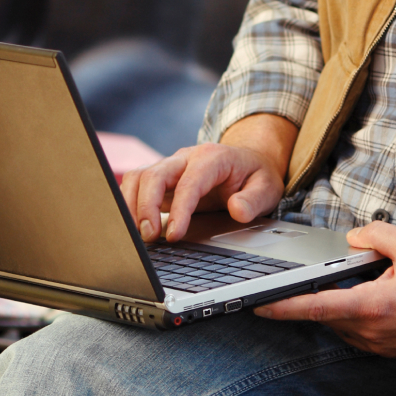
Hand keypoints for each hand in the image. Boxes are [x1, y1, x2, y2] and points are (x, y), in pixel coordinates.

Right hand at [120, 114, 297, 242]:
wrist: (248, 162)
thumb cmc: (255, 176)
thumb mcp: (267, 188)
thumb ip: (254, 200)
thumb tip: (237, 210)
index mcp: (213, 158)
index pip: (190, 181)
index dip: (179, 209)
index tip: (174, 235)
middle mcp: (187, 159)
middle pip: (155, 174)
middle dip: (146, 206)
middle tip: (149, 237)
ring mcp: (171, 168)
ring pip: (139, 176)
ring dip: (132, 205)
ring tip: (138, 235)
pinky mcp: (161, 180)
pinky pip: (136, 185)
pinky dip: (128, 204)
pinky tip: (132, 227)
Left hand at [254, 221, 395, 355]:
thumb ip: (374, 235)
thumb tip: (351, 238)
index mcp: (374, 306)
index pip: (318, 307)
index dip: (285, 307)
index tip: (259, 305)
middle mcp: (372, 331)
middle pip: (326, 314)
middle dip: (311, 297)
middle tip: (295, 281)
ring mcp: (379, 345)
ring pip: (341, 323)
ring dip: (337, 303)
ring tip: (354, 280)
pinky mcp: (387, 349)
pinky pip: (357, 330)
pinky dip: (352, 312)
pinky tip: (368, 293)